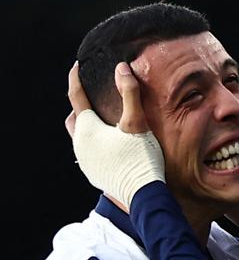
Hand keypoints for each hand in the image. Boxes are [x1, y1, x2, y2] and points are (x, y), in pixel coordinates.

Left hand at [67, 61, 164, 209]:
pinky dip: (94, 141)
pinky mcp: (93, 173)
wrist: (142, 194)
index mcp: (86, 129)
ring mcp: (85, 161)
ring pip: (79, 136)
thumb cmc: (140, 157)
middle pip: (74, 117)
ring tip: (102, 118)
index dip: (76, 78)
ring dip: (87, 124)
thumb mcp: (137, 122)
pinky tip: (110, 142)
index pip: (76, 96)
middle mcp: (80, 144)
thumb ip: (130, 93)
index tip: (78, 65)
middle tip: (91, 93)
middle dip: (79, 103)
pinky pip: (88, 151)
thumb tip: (121, 68)